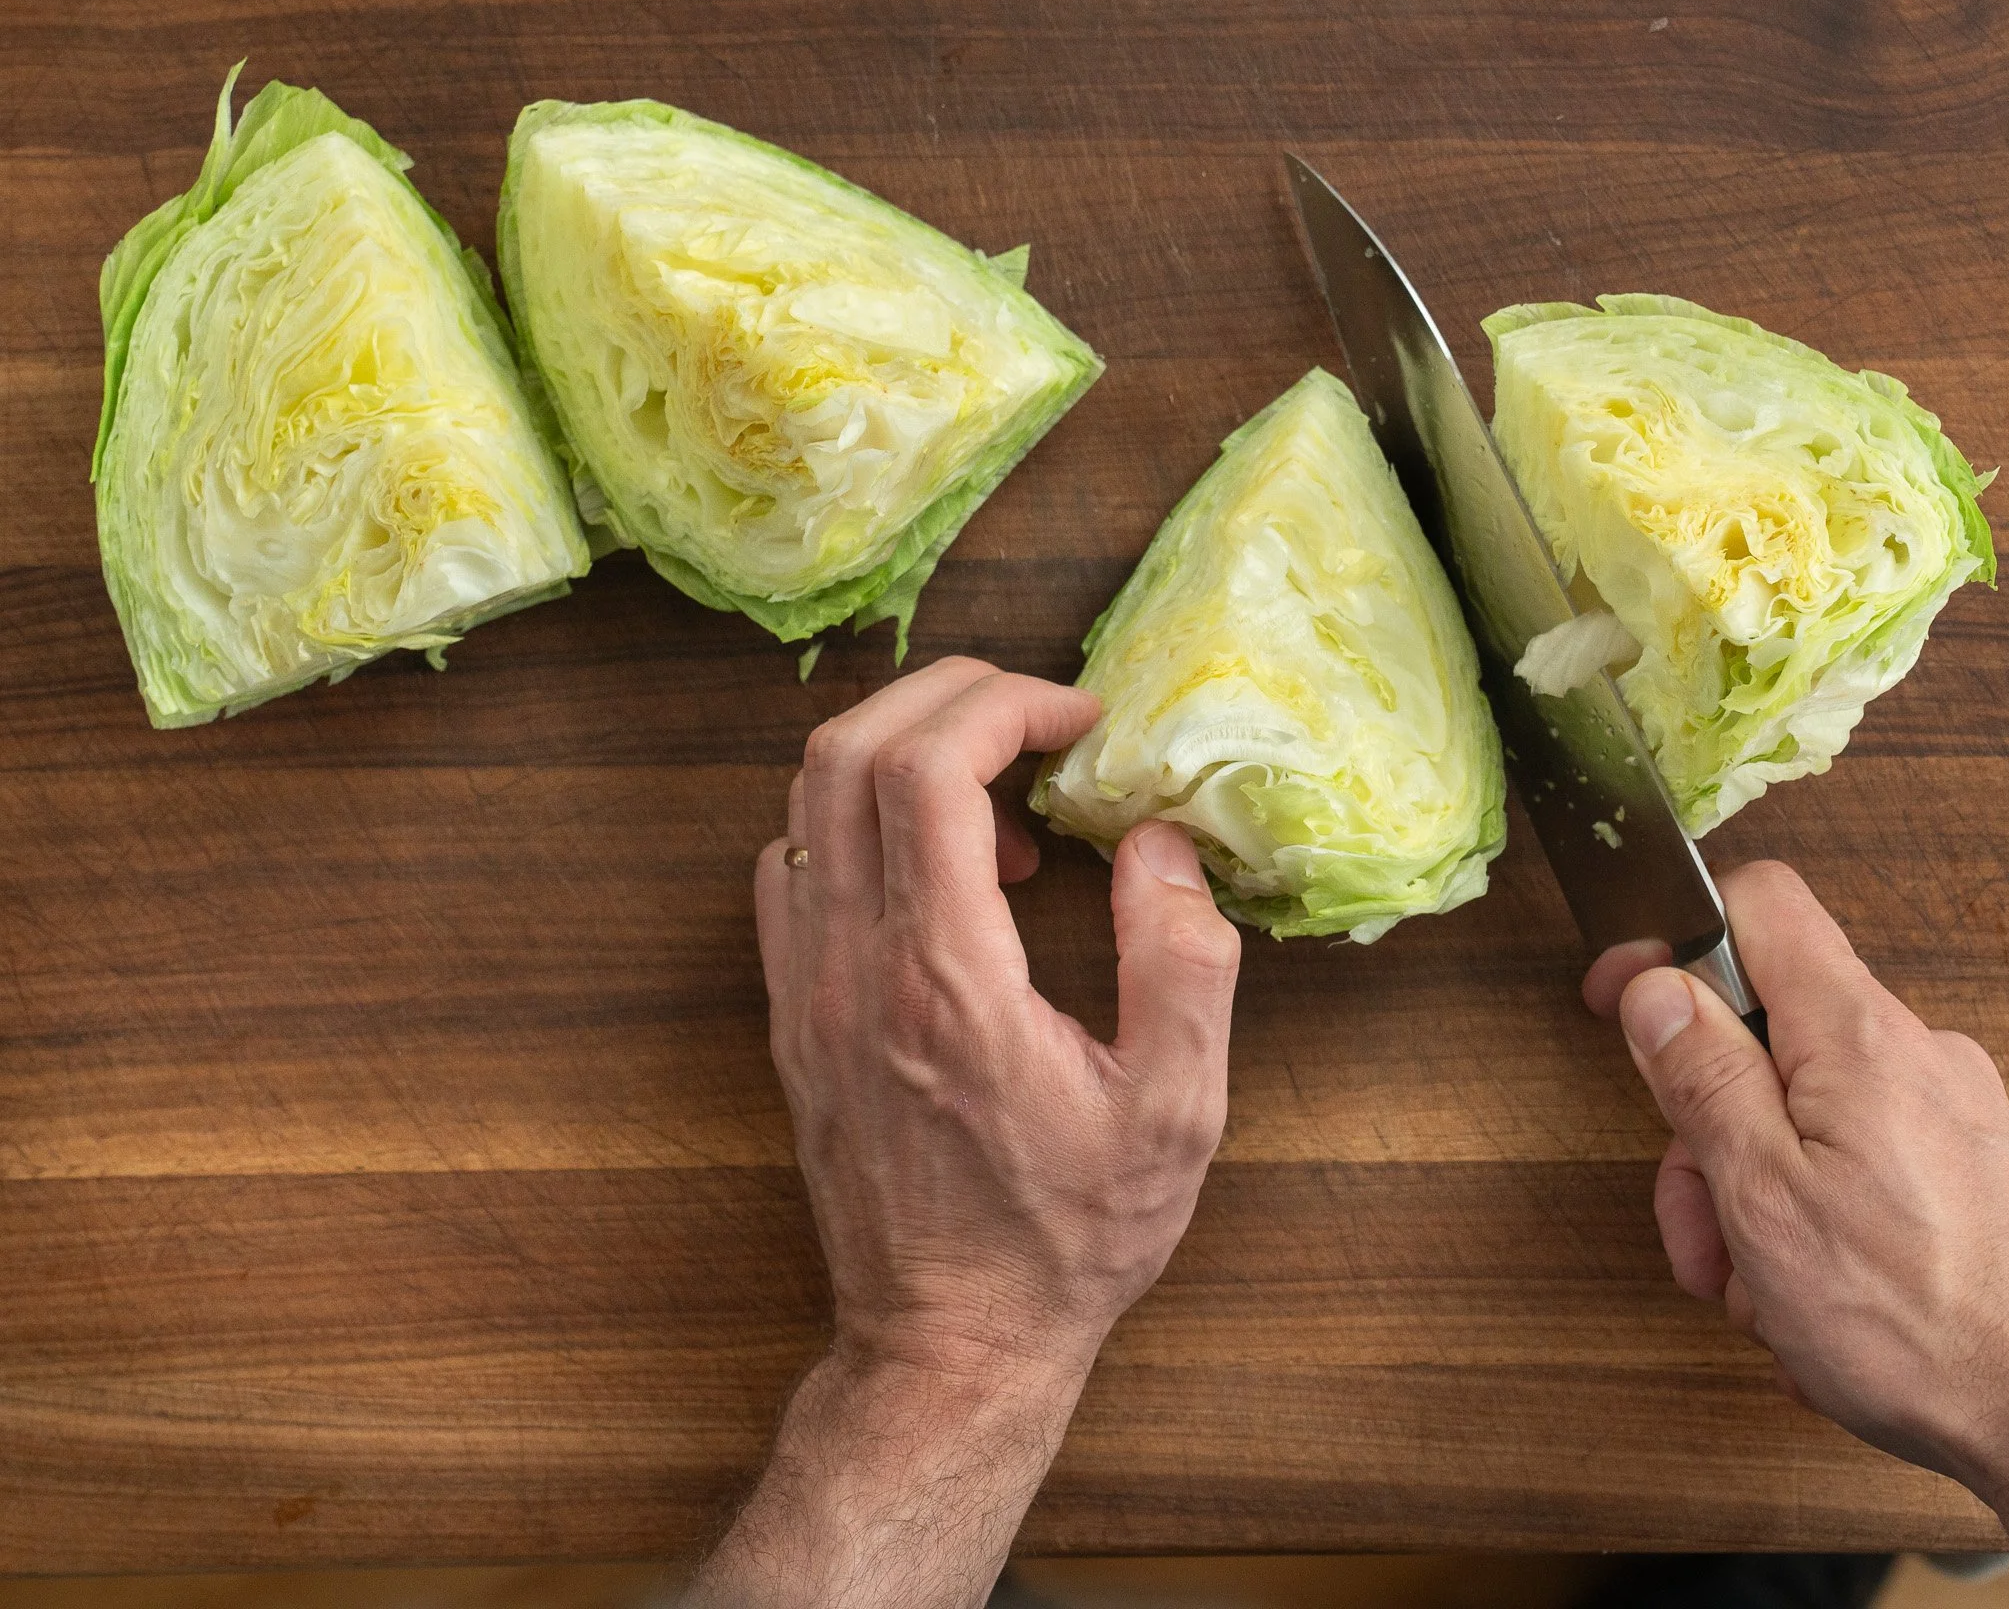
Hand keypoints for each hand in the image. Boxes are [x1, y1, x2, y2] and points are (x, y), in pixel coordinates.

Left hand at [688, 657, 1240, 1608]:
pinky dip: (857, 819)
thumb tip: (1160, 845)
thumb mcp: (1174, 1115)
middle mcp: (851, 965)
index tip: (1079, 721)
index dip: (1004, 706)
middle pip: (847, 751)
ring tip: (1002, 805)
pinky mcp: (791, 1012)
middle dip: (948, 695)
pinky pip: (790, 863)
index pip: (926, 769)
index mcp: (945, 978)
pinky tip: (937, 868)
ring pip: (806, 798)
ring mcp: (805, 987)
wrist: (948, 1346)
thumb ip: (1184, 964)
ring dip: (901, 751)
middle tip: (1037, 718)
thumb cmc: (1065, 1239)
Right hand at [1585, 862, 2008, 1571]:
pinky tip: (1810, 1305)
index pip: (1758, 904)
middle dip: (1706, 1125)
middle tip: (1694, 1224)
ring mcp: (1949, 1117)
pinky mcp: (1971, 1176)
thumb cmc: (1918, 1326)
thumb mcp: (1762, 1195)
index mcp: (1856, 1036)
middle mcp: (1914, 1055)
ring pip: (1806, 1114)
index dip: (1674, 939)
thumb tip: (1655, 988)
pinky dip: (1814, 1221)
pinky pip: (1859, 1165)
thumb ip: (1702, 1076)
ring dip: (1752, 1195)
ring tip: (1756, 1296)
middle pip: (1768, 1034)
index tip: (1625, 1001)